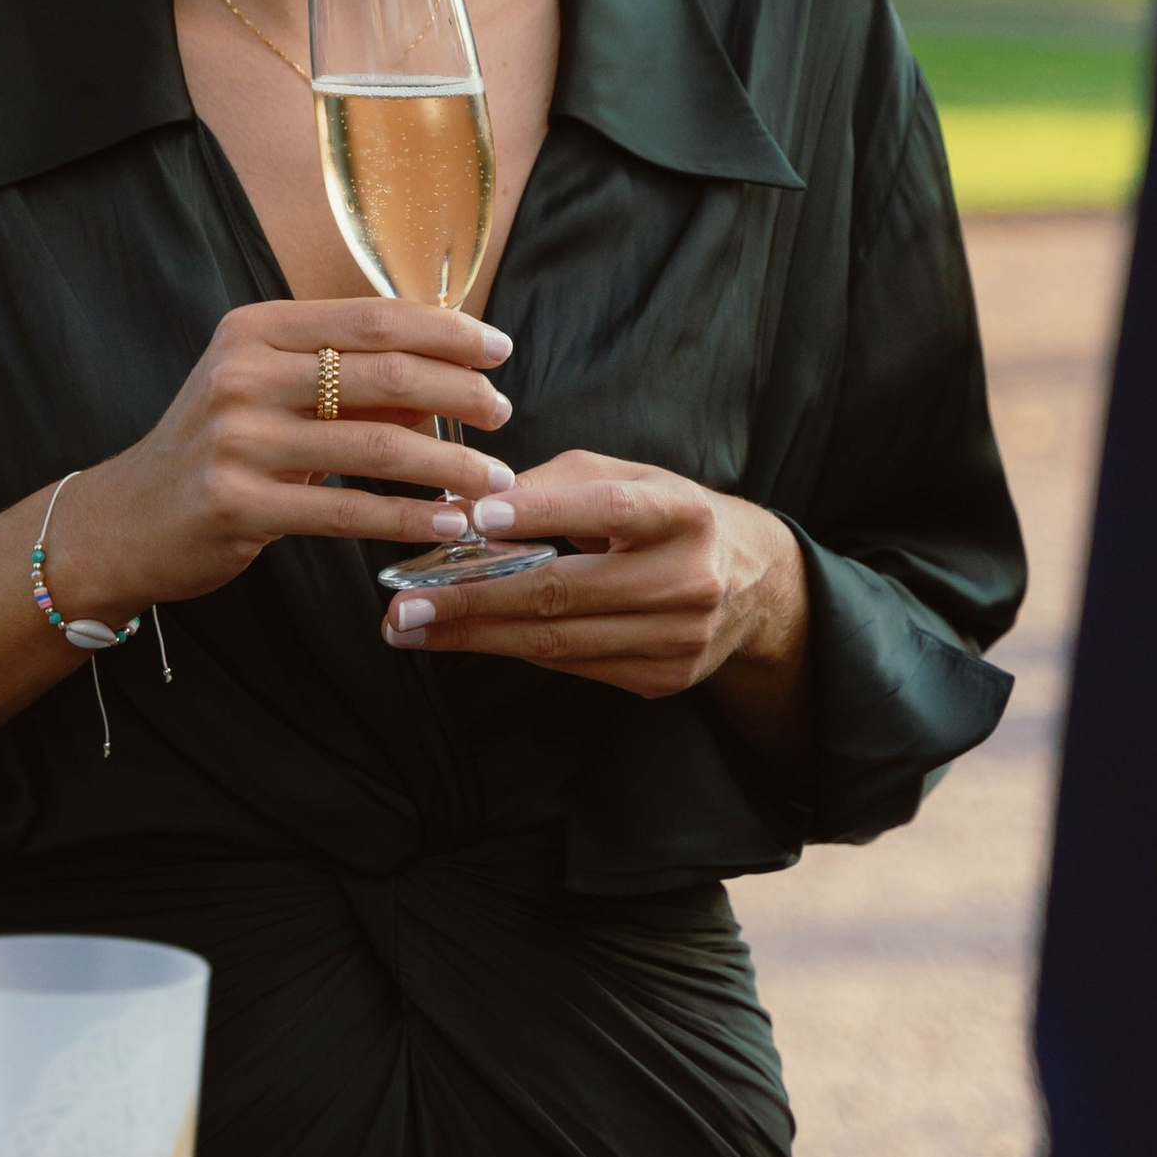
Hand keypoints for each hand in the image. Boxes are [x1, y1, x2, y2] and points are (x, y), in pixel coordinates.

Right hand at [45, 299, 521, 623]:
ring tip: (496, 480)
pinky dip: (408, 515)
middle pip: (383, 370)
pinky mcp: (237, 503)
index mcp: (254, 328)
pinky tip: (449, 522)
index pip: (372, 316)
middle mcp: (242, 372)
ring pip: (376, 442)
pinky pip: (346, 509)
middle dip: (461, 392)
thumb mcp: (272, 394)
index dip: (446, 329)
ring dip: (450, 463)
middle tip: (504, 413)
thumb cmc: (217, 448)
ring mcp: (237, 438)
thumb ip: (351, 381)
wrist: (127, 518)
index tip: (498, 348)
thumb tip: (448, 380)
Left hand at [381, 450, 808, 731]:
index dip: (542, 512)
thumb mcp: (625, 477)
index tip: (474, 519)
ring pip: (558, 641)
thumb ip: (551, 484)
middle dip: (474, 600)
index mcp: (682, 512)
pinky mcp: (662, 680)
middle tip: (405, 603)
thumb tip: (462, 505)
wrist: (751, 582)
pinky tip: (463, 638)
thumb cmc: (667, 514)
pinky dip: (511, 649)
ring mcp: (678, 639)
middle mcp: (688, 580)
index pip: (609, 510)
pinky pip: (571, 666)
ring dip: (475, 636)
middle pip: (566, 593)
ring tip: (411, 628)